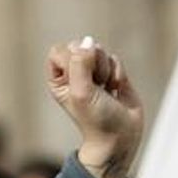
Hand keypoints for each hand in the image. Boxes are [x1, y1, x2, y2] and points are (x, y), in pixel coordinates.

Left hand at [46, 38, 144, 177]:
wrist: (119, 137)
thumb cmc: (95, 119)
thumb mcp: (81, 91)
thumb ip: (80, 63)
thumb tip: (88, 41)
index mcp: (59, 79)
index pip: (60, 50)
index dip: (71, 58)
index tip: (78, 77)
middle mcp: (74, 74)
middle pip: (81, 46)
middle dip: (92, 63)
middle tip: (95, 86)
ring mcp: (94, 73)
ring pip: (100, 51)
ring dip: (105, 70)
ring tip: (105, 90)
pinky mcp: (112, 74)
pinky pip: (115, 59)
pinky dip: (118, 74)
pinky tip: (115, 90)